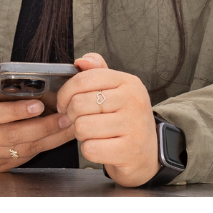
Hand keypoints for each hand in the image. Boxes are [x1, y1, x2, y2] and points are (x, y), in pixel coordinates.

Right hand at [0, 63, 75, 171]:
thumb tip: (16, 69)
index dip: (15, 111)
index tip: (38, 104)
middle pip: (12, 136)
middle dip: (42, 127)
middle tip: (64, 116)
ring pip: (21, 151)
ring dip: (48, 139)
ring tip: (68, 126)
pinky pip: (22, 159)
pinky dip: (42, 148)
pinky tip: (58, 137)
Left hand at [56, 52, 160, 186]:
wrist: (150, 151)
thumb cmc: (126, 117)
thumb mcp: (117, 89)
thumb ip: (97, 71)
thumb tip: (80, 61)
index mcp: (128, 82)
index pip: (84, 79)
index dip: (65, 93)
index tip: (63, 103)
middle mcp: (133, 100)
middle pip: (79, 104)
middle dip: (71, 116)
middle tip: (76, 121)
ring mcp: (133, 126)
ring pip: (82, 127)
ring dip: (80, 134)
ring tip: (91, 134)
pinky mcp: (130, 150)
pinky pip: (90, 149)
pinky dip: (89, 150)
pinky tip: (100, 147)